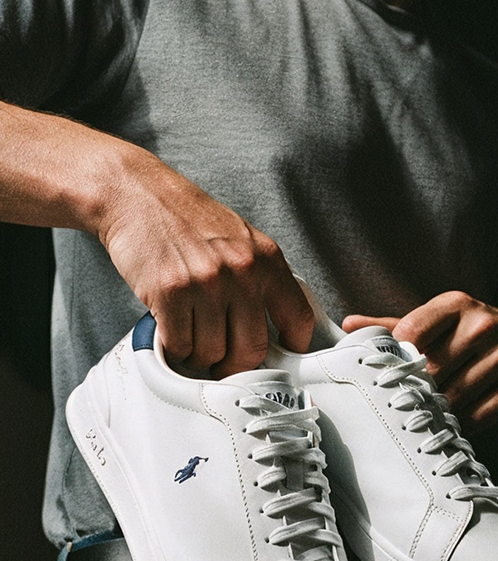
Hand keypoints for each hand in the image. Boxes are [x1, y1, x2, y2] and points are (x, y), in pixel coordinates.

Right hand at [98, 149, 313, 375]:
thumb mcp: (241, 241)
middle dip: (235, 365)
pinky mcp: (171, 292)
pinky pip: (181, 346)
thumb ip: (260, 280)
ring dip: (199, 356)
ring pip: (212, 354)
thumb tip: (273, 330)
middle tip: (223, 363)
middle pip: (252, 350)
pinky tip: (172, 330)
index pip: (298, 319)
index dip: (290, 350)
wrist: (136, 194)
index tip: (278, 360)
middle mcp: (241, 271)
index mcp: (267, 259)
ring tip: (191, 336)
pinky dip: (175, 348)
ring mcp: (206, 282)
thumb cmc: (187, 220)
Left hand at [343, 290, 497, 430]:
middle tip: (410, 402)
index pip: (410, 332)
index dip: (397, 359)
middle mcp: (484, 323)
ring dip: (440, 411)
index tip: (393, 374)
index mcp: (457, 303)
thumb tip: (348, 325)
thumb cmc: (472, 339)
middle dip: (419, 391)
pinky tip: (459, 421)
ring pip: (453, 397)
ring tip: (434, 411)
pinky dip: (463, 424)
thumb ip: (395, 326)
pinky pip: (478, 416)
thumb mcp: (440, 324)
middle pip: (430, 371)